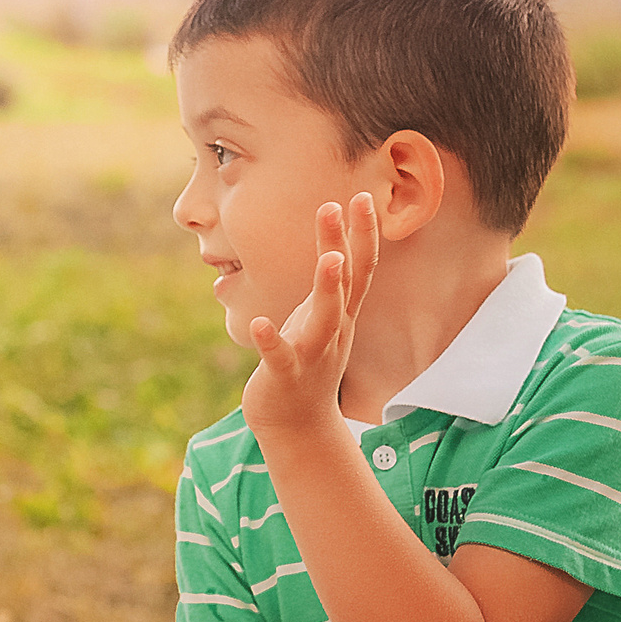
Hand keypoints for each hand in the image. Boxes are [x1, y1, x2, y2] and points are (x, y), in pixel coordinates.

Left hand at [241, 193, 378, 437]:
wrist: (297, 424)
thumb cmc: (306, 362)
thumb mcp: (320, 319)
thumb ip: (329, 286)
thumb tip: (335, 246)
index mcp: (340, 315)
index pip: (358, 269)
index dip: (362, 234)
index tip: (362, 197)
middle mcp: (333, 331)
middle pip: (345, 284)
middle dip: (343, 245)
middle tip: (337, 206)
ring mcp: (312, 354)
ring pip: (324, 318)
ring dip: (328, 288)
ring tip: (328, 258)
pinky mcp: (285, 375)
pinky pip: (279, 356)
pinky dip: (270, 340)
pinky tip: (258, 323)